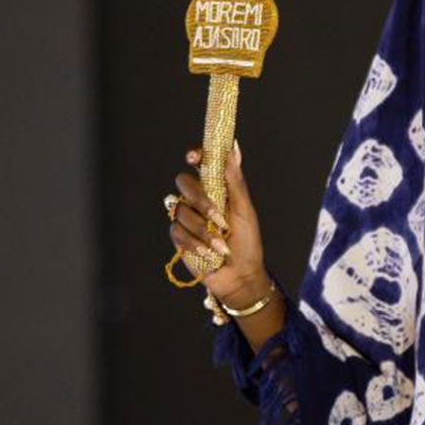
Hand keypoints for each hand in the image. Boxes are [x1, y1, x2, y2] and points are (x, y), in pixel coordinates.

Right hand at [169, 140, 269, 306]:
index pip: (200, 163)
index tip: (194, 156)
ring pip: (181, 210)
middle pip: (183, 182)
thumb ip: (236, 181)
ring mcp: (187, 217)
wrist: (240, 275)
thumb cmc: (247, 242)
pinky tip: (208, 253)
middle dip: (199, 199)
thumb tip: (234, 149)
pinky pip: (177, 231)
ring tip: (221, 245)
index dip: (194, 155)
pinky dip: (194, 243)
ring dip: (203, 230)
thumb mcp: (245, 211)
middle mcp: (198, 199)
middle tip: (218, 217)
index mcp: (216, 187)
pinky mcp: (179, 236)